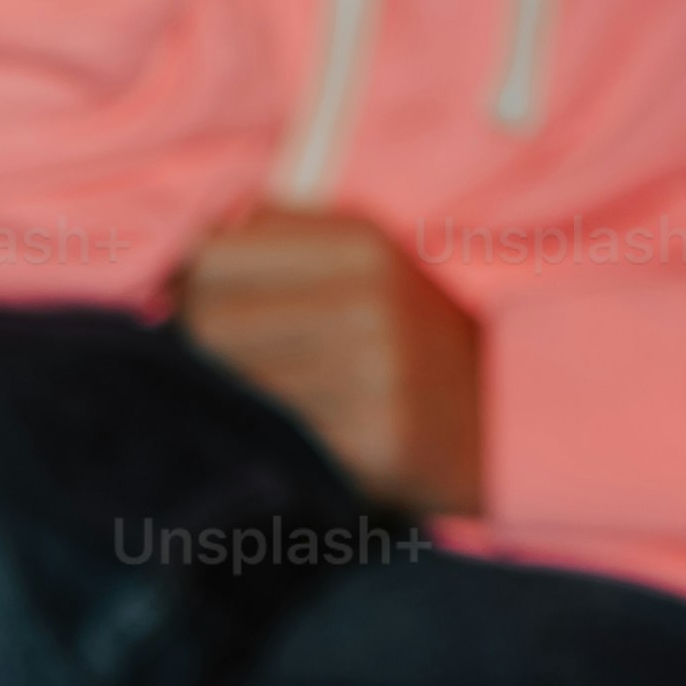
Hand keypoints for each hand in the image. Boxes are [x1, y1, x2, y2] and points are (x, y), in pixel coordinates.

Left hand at [179, 206, 487, 514]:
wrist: (500, 417)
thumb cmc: (408, 332)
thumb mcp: (364, 257)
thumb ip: (278, 238)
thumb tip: (185, 248)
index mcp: (361, 245)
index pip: (213, 259)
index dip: (192, 287)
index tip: (201, 308)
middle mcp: (366, 305)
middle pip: (210, 323)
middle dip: (202, 346)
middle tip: (228, 364)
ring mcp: (370, 379)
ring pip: (233, 385)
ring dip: (234, 397)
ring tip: (271, 399)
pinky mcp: (370, 447)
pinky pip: (273, 439)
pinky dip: (271, 439)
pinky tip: (299, 436)